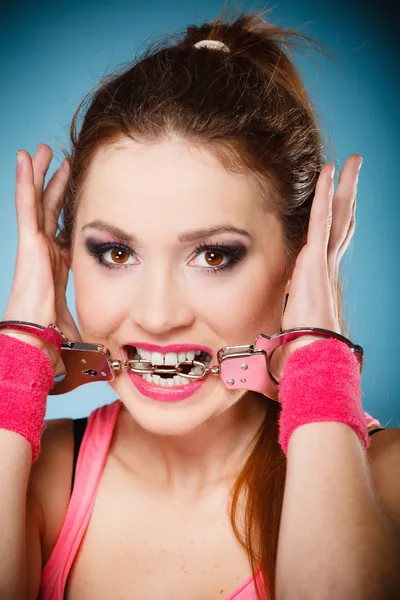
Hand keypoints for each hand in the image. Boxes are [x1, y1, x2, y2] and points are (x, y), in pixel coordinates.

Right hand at [2, 144, 80, 370]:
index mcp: (55, 267)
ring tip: (45, 151)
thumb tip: (119, 344)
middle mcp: (44, 252)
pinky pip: (27, 205)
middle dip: (56, 186)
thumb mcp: (81, 319)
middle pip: (50, 211)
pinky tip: (27, 158)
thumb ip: (96, 318)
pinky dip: (26, 181)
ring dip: (41, 176)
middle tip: (64, 163)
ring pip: (38, 202)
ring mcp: (34, 246)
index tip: (79, 198)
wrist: (37, 341)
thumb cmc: (54, 337)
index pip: (62, 231)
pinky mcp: (29, 243)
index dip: (68, 213)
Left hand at [270, 155, 362, 380]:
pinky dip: (325, 196)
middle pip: (341, 224)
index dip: (331, 222)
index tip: (332, 205)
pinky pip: (322, 221)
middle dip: (346, 198)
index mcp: (317, 282)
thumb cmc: (297, 353)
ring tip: (351, 164)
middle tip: (350, 173)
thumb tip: (239, 355)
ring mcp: (323, 263)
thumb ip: (268, 334)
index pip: (327, 244)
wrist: (308, 359)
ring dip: (343, 189)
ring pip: (337, 217)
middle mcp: (325, 268)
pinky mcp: (316, 261)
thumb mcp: (281, 334)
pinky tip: (328, 173)